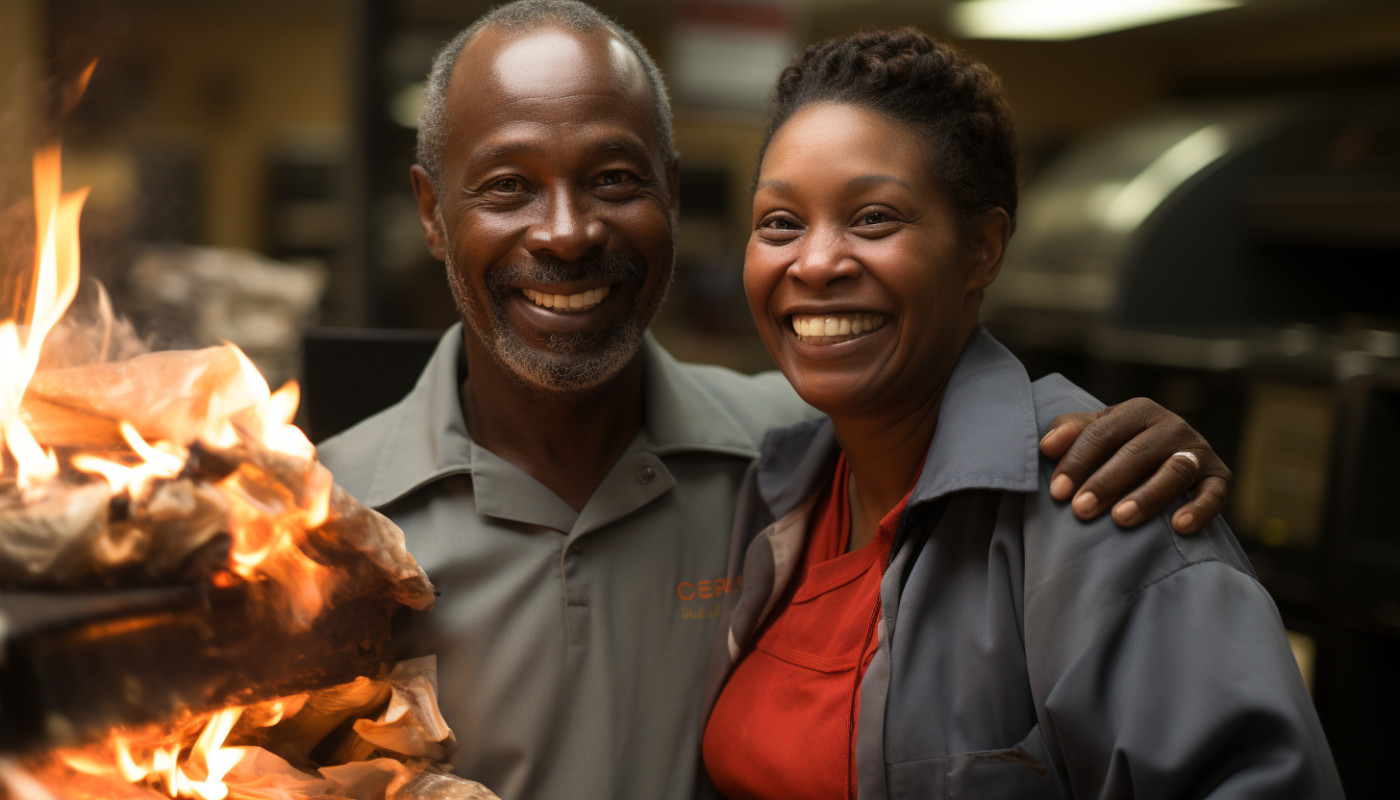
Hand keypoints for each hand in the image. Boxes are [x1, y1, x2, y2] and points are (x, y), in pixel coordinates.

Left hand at [1039, 397, 1232, 534]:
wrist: (1171, 459)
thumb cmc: (1122, 448)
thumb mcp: (1097, 434)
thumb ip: (1070, 433)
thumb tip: (1046, 445)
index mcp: (1138, 411)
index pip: (1102, 433)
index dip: (1077, 462)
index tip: (1057, 492)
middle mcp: (1172, 426)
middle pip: (1136, 454)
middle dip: (1105, 483)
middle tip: (1081, 510)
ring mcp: (1198, 450)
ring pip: (1173, 472)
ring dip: (1147, 496)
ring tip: (1120, 519)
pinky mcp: (1219, 477)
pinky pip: (1214, 493)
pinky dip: (1199, 509)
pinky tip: (1178, 526)